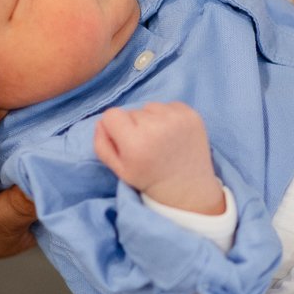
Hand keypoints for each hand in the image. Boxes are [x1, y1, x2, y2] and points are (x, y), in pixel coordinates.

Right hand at [93, 102, 224, 214]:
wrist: (187, 188)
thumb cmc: (149, 179)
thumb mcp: (119, 169)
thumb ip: (102, 145)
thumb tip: (101, 121)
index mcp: (135, 142)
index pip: (111, 115)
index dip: (115, 128)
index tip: (126, 142)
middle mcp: (156, 126)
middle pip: (132, 111)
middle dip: (135, 126)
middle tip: (147, 146)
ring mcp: (177, 119)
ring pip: (150, 107)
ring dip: (152, 119)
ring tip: (160, 140)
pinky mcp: (192, 115)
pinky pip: (170, 105)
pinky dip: (169, 116)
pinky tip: (173, 135)